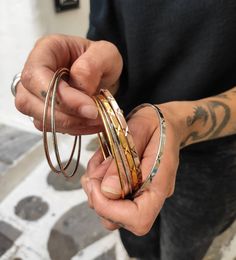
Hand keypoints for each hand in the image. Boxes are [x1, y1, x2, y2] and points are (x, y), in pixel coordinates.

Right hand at [15, 34, 122, 134]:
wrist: (106, 76)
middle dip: (64, 115)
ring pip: (39, 119)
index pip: (35, 75)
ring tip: (97, 120)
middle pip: (28, 101)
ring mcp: (37, 96)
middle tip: (94, 115)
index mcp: (46, 51)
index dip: (58, 95)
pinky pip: (52, 128)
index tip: (88, 107)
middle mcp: (35, 74)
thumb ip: (92, 66)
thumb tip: (80, 88)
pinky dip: (74, 129)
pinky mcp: (47, 113)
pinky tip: (92, 124)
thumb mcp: (106, 54)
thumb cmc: (102, 60)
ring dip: (70, 124)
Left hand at [81, 103, 181, 234]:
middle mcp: (151, 195)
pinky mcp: (132, 190)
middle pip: (120, 220)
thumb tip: (107, 190)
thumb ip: (125, 158)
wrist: (166, 123)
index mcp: (160, 182)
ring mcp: (142, 194)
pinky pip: (109, 198)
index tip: (96, 185)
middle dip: (97, 199)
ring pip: (110, 212)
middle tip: (92, 174)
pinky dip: (97, 183)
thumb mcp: (139, 129)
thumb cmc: (157, 122)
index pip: (138, 218)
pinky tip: (101, 163)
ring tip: (99, 163)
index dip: (110, 209)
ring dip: (95, 190)